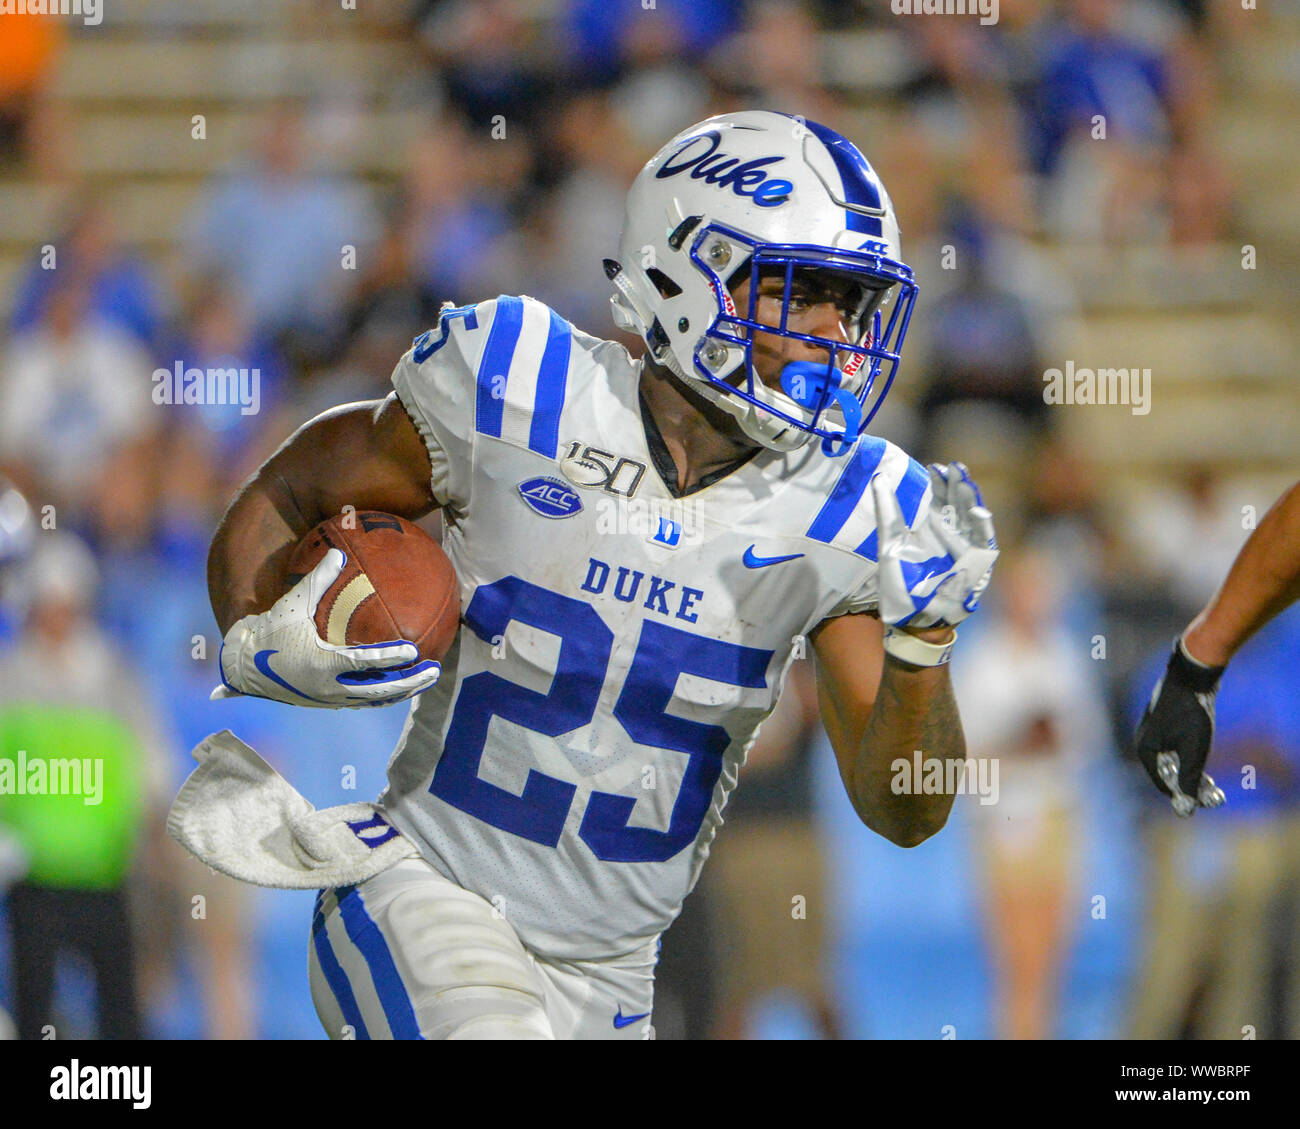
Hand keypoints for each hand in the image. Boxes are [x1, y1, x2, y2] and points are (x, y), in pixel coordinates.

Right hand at [212, 548, 441, 707]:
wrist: (243, 665)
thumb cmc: (270, 630)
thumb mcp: (292, 602)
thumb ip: (317, 578)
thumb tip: (338, 552)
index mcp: (322, 664)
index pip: (364, 663)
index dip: (390, 658)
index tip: (414, 651)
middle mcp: (329, 688)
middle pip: (379, 690)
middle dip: (409, 683)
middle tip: (434, 669)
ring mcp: (330, 699)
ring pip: (374, 699)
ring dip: (402, 691)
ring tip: (426, 679)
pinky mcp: (328, 702)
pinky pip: (362, 700)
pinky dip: (383, 694)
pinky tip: (401, 684)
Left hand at [873, 461, 998, 628]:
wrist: (912, 619)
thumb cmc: (901, 584)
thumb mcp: (890, 544)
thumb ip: (888, 512)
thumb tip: (878, 478)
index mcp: (932, 529)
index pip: (940, 499)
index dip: (939, 483)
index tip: (933, 466)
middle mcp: (952, 535)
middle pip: (959, 504)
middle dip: (958, 485)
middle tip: (954, 466)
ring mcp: (966, 550)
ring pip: (973, 519)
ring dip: (971, 500)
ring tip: (964, 482)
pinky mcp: (977, 567)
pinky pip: (983, 543)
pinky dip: (982, 527)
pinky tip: (978, 510)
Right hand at [1132, 638, 1226, 815]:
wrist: (1191, 675)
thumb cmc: (1190, 713)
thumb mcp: (1194, 751)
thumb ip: (1189, 780)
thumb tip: (1187, 805)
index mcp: (1144, 750)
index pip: (1163, 783)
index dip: (1185, 795)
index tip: (1207, 802)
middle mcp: (1143, 741)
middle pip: (1166, 772)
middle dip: (1189, 783)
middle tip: (1213, 791)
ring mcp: (1152, 730)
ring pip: (1171, 759)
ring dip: (1190, 770)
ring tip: (1210, 776)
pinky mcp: (1162, 722)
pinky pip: (1172, 747)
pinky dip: (1187, 755)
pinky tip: (1202, 752)